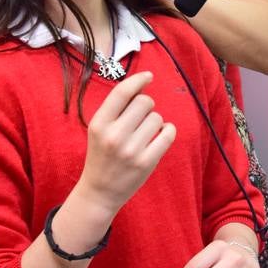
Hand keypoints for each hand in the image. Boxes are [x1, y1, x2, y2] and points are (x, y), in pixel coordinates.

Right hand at [73, 71, 175, 216]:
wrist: (100, 191)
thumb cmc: (102, 155)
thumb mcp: (98, 130)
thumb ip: (115, 109)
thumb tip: (141, 86)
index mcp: (99, 124)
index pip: (121, 93)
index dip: (138, 80)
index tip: (148, 76)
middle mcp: (114, 136)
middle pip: (144, 102)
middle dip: (147, 105)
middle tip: (141, 117)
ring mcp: (131, 150)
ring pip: (157, 117)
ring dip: (155, 121)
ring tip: (145, 133)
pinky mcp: (147, 162)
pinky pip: (168, 133)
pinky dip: (168, 131)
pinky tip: (160, 135)